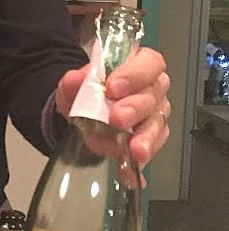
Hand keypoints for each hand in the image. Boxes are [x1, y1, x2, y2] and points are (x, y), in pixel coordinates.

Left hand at [55, 47, 169, 166]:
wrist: (80, 114)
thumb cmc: (85, 92)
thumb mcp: (73, 85)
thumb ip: (74, 80)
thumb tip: (75, 79)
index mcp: (137, 64)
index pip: (149, 62)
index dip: (135, 74)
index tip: (113, 87)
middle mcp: (152, 87)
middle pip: (154, 94)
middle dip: (136, 106)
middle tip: (118, 118)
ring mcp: (155, 113)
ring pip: (158, 122)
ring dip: (146, 136)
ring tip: (135, 148)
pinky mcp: (152, 137)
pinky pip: (152, 146)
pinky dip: (141, 158)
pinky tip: (132, 168)